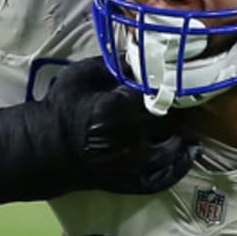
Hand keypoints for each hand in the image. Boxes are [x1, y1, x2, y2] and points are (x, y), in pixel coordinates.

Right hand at [0, 57, 194, 207]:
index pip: (152, 91)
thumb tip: (136, 55)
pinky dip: (180, 164)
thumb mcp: (81, 75)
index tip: (170, 73)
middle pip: (166, 116)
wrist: (47, 149)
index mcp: (117, 108)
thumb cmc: (62, 107)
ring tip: (188, 120)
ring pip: (171, 143)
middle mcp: (131, 137)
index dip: (163, 81)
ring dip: (182, 130)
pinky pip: (164, 175)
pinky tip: (190, 150)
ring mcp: (134, 162)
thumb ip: (110, 65)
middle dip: (174, 104)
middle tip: (181, 93)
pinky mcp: (133, 180)